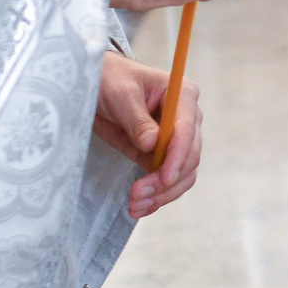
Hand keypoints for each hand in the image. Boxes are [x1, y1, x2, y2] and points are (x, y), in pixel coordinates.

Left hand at [94, 53, 202, 218]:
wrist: (98, 84)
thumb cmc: (111, 79)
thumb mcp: (120, 94)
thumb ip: (137, 119)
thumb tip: (153, 145)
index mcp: (182, 96)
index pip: (188, 130)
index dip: (178, 156)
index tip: (164, 177)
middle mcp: (186, 119)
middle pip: (190, 157)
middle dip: (166, 181)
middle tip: (138, 195)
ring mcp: (176, 139)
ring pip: (182, 174)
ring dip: (162, 193)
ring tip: (135, 206)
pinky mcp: (161, 155)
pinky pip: (168, 180)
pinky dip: (157, 196)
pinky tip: (140, 207)